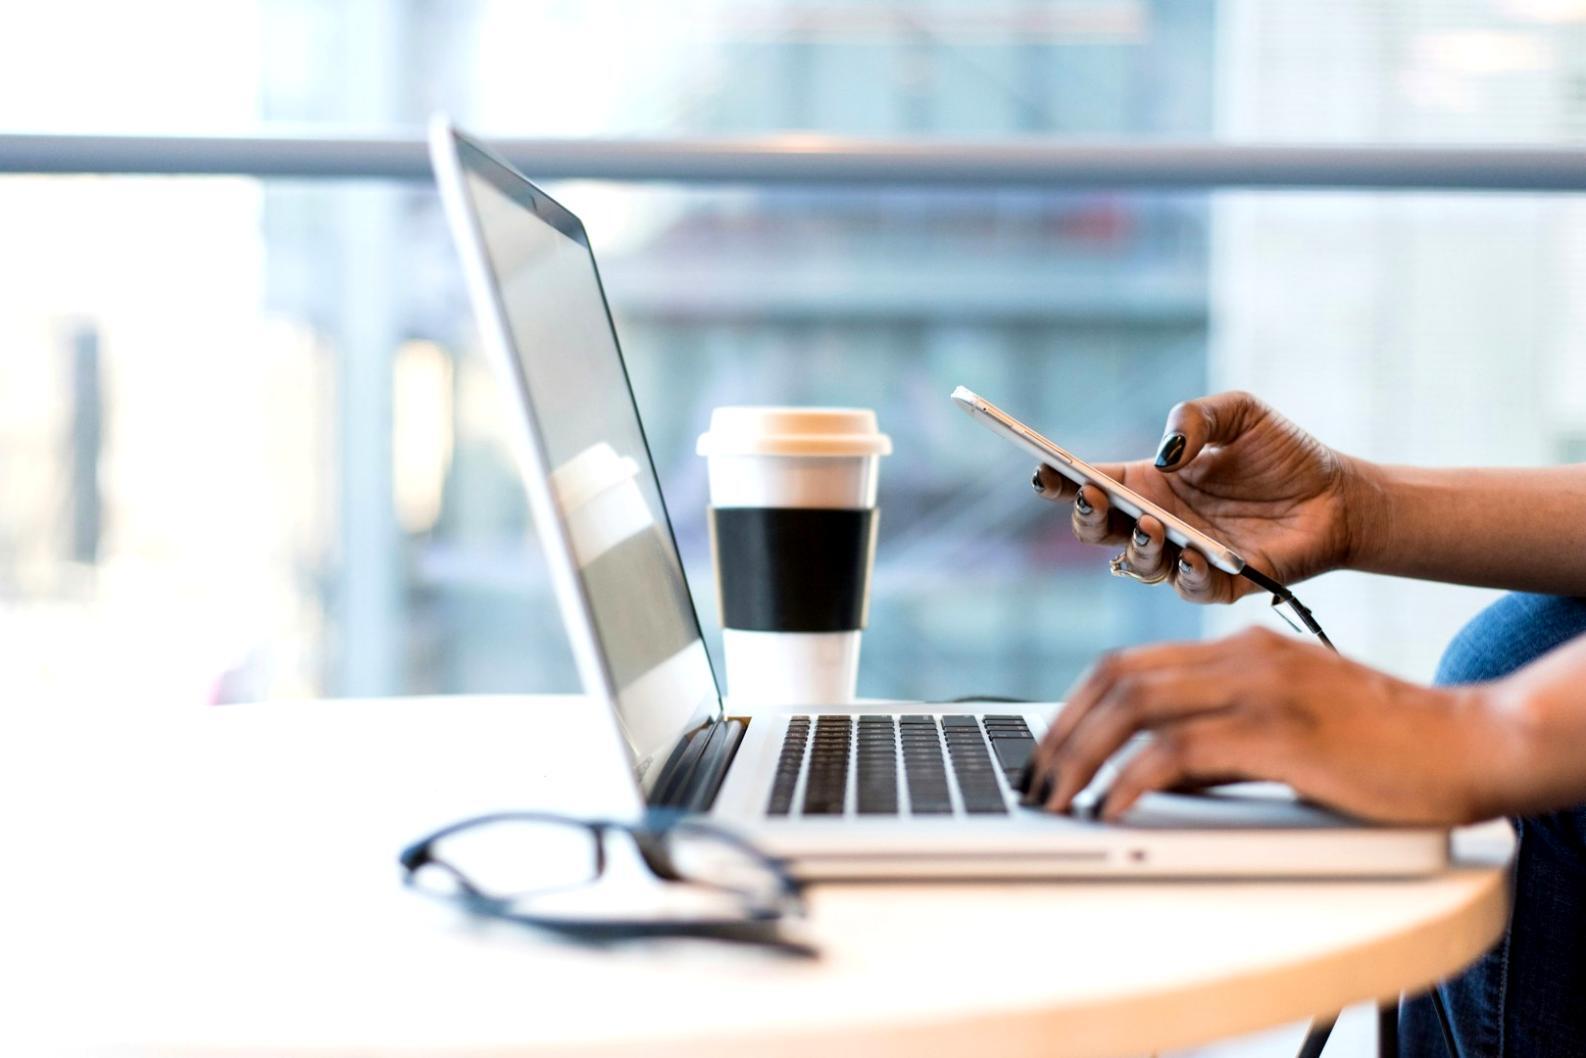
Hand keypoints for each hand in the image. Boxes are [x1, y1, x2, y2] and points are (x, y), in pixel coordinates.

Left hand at [1024, 626, 1507, 825]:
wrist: (1469, 742)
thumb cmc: (1382, 746)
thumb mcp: (1283, 731)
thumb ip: (1217, 742)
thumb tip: (1147, 776)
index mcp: (1239, 649)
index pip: (1125, 665)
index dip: (1073, 709)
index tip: (1046, 752)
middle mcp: (1241, 656)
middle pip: (1115, 680)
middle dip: (1060, 734)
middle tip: (1034, 782)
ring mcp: (1260, 688)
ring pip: (1135, 706)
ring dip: (1081, 756)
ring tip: (1056, 800)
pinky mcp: (1279, 730)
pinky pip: (1178, 750)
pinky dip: (1132, 779)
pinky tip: (1113, 808)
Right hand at [1033, 391, 1367, 602]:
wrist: (1339, 495)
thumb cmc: (1284, 454)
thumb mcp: (1239, 413)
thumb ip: (1196, 417)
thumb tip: (1165, 454)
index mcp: (1151, 483)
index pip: (1092, 484)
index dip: (1062, 482)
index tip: (1044, 472)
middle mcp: (1160, 523)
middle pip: (1100, 531)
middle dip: (1086, 517)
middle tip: (1094, 497)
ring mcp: (1186, 556)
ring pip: (1138, 565)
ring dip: (1137, 547)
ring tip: (1152, 524)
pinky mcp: (1223, 585)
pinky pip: (1191, 589)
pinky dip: (1188, 575)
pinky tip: (1196, 555)